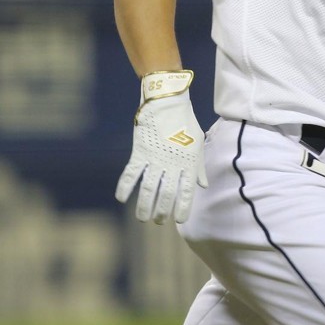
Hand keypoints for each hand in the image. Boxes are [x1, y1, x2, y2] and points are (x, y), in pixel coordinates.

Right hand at [116, 70, 207, 223]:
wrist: (168, 103)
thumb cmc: (186, 123)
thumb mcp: (198, 144)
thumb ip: (198, 167)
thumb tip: (202, 185)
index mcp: (188, 162)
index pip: (186, 191)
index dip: (182, 207)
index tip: (179, 221)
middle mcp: (172, 164)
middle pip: (166, 194)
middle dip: (162, 211)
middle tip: (158, 221)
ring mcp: (156, 159)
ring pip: (148, 188)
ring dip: (144, 205)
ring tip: (142, 219)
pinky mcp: (140, 152)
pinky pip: (131, 174)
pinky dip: (124, 187)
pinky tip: (121, 199)